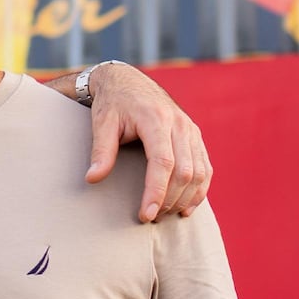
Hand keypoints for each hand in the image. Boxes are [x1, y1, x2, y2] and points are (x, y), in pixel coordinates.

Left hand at [83, 63, 211, 222]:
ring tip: (164, 215)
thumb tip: (93, 179)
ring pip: (199, 172)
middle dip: (169, 200)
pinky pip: (205, 167)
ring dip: (185, 198)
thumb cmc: (112, 103)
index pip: (163, 162)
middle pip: (184, 171)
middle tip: (150, 218)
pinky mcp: (195, 135)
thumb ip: (101, 151)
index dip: (156, 192)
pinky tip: (186, 207)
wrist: (127, 80)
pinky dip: (199, 190)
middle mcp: (179, 124)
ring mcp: (190, 129)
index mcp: (155, 119)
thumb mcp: (101, 123)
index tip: (146, 215)